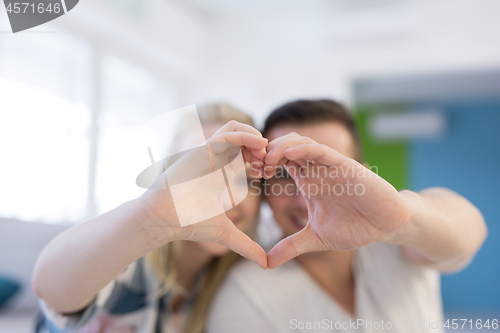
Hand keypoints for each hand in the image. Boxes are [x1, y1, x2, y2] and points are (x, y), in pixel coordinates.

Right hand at [138, 121, 267, 268]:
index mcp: (222, 173)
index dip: (261, 160)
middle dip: (261, 146)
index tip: (268, 174)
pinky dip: (244, 136)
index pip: (245, 154)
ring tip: (265, 151)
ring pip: (235, 129)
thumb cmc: (189, 223)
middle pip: (243, 138)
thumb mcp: (227, 233)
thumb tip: (265, 264)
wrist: (164, 220)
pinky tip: (258, 146)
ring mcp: (208, 153)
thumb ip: (246, 245)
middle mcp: (216, 160)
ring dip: (254, 136)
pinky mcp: (201, 150)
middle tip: (270, 161)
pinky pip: (226, 134)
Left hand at [263, 133, 411, 267]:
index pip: (278, 161)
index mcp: (307, 180)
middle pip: (284, 146)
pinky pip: (320, 150)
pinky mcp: (344, 166)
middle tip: (252, 166)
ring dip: (279, 148)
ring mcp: (329, 165)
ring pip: (299, 142)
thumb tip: (267, 263)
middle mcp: (315, 169)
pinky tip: (289, 155)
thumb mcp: (316, 238)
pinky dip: (303, 149)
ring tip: (266, 162)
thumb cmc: (355, 227)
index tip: (248, 174)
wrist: (386, 226)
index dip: (261, 163)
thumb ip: (291, 246)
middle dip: (265, 152)